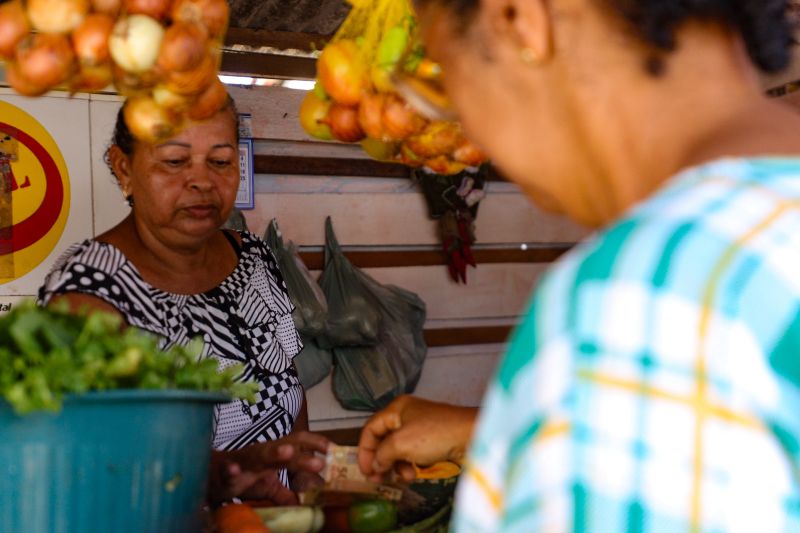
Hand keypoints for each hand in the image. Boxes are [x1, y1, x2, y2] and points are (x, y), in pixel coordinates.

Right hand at [208, 430, 330, 503]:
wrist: (205, 474)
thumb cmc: (240, 476)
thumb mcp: (266, 485)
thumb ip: (285, 492)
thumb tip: (304, 503)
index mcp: (272, 454)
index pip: (297, 442)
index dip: (315, 443)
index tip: (334, 449)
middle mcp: (259, 453)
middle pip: (283, 447)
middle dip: (301, 454)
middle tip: (320, 461)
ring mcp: (241, 460)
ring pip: (257, 454)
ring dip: (273, 452)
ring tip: (289, 453)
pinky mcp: (221, 471)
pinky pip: (226, 470)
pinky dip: (230, 469)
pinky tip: (234, 471)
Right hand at [357, 395, 477, 481]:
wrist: (471, 437)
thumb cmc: (436, 434)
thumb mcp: (401, 443)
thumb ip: (382, 454)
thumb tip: (376, 464)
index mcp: (397, 409)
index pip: (371, 429)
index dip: (364, 450)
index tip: (365, 470)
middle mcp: (406, 416)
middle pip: (384, 440)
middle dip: (380, 460)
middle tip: (378, 479)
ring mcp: (420, 428)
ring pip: (398, 449)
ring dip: (396, 465)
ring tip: (402, 477)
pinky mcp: (432, 441)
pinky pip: (412, 454)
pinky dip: (410, 465)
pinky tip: (414, 474)